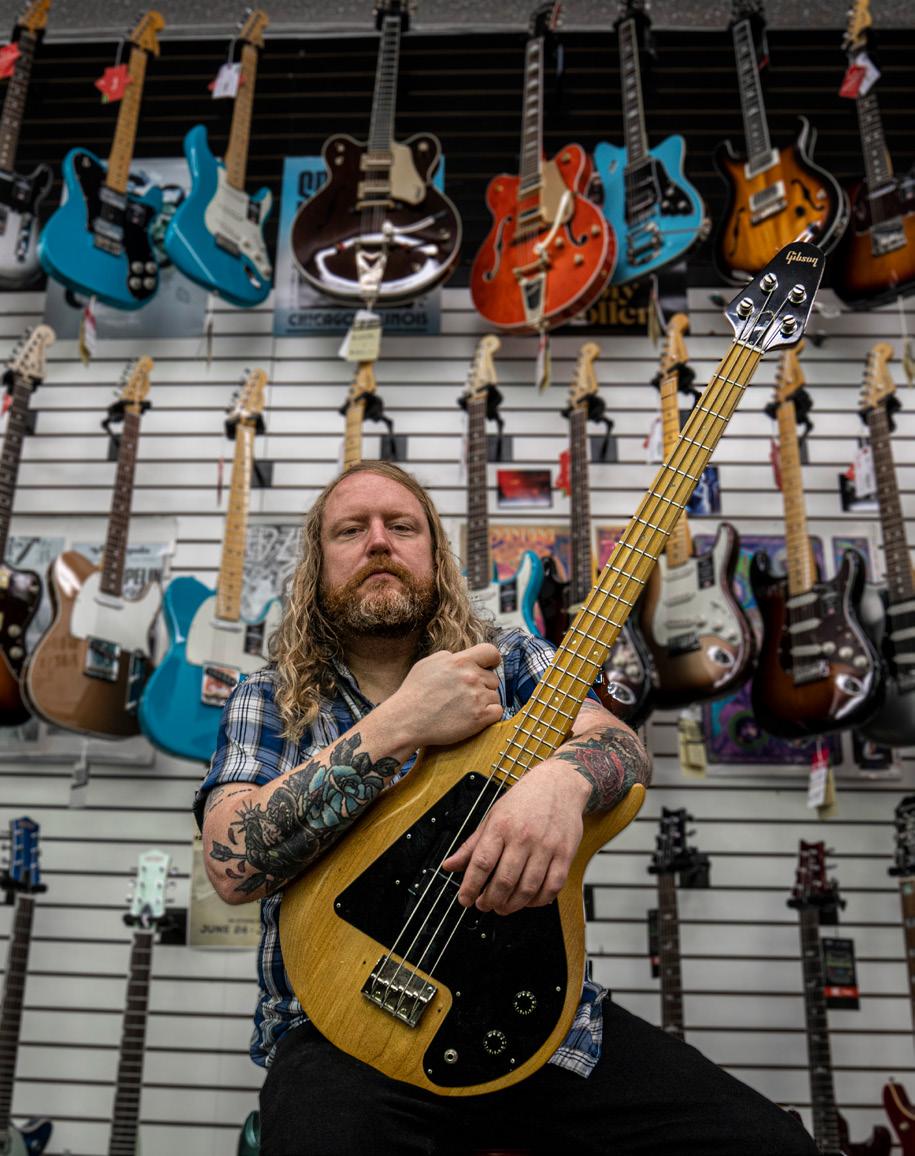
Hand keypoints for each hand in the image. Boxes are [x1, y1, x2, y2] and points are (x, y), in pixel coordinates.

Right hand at [385, 642, 503, 749]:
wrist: (406, 720)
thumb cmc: (413, 693)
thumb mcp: (427, 664)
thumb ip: (448, 658)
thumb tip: (459, 657)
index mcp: (459, 661)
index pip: (491, 652)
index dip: (492, 660)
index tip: (489, 667)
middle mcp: (471, 677)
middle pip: (493, 679)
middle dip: (483, 686)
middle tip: (466, 696)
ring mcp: (476, 697)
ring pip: (495, 696)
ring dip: (485, 702)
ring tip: (465, 709)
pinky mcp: (479, 717)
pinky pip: (497, 712)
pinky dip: (489, 716)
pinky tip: (474, 718)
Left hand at [440, 760, 589, 915]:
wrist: (560, 783)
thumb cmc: (525, 799)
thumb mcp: (492, 816)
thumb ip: (471, 845)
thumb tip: (449, 866)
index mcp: (501, 826)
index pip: (481, 863)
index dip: (470, 887)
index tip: (465, 900)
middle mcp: (523, 837)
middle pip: (504, 881)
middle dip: (490, 900)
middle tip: (484, 905)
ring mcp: (546, 846)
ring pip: (527, 888)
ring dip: (512, 905)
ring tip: (503, 906)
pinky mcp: (565, 854)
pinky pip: (552, 886)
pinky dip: (538, 900)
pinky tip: (528, 900)